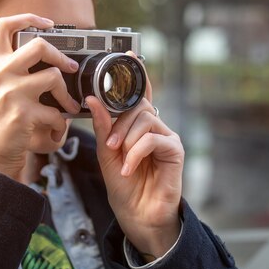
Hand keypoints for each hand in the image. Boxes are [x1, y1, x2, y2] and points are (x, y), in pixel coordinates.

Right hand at [0, 14, 80, 178]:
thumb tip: (45, 54)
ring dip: (66, 96)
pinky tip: (54, 130)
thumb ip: (11, 70)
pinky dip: (60, 124)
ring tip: (67, 107)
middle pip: (39, 45)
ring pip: (53, 77)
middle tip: (70, 68)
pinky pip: (56, 111)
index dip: (29, 17)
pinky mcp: (22, 113)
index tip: (47, 24)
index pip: (5, 25)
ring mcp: (9, 92)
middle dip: (61, 56)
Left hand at [87, 72, 183, 257]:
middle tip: (110, 146)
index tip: (129, 54)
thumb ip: (103, 126)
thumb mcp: (106, 153)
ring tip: (120, 158)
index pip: (139, 94)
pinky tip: (130, 167)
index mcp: (137, 126)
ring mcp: (166, 137)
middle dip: (119, 123)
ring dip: (127, 139)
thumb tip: (93, 99)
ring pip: (144, 120)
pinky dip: (136, 152)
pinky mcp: (175, 151)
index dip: (136, 74)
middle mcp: (154, 127)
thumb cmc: (123, 185)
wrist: (135, 214)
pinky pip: (153, 138)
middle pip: (138, 106)